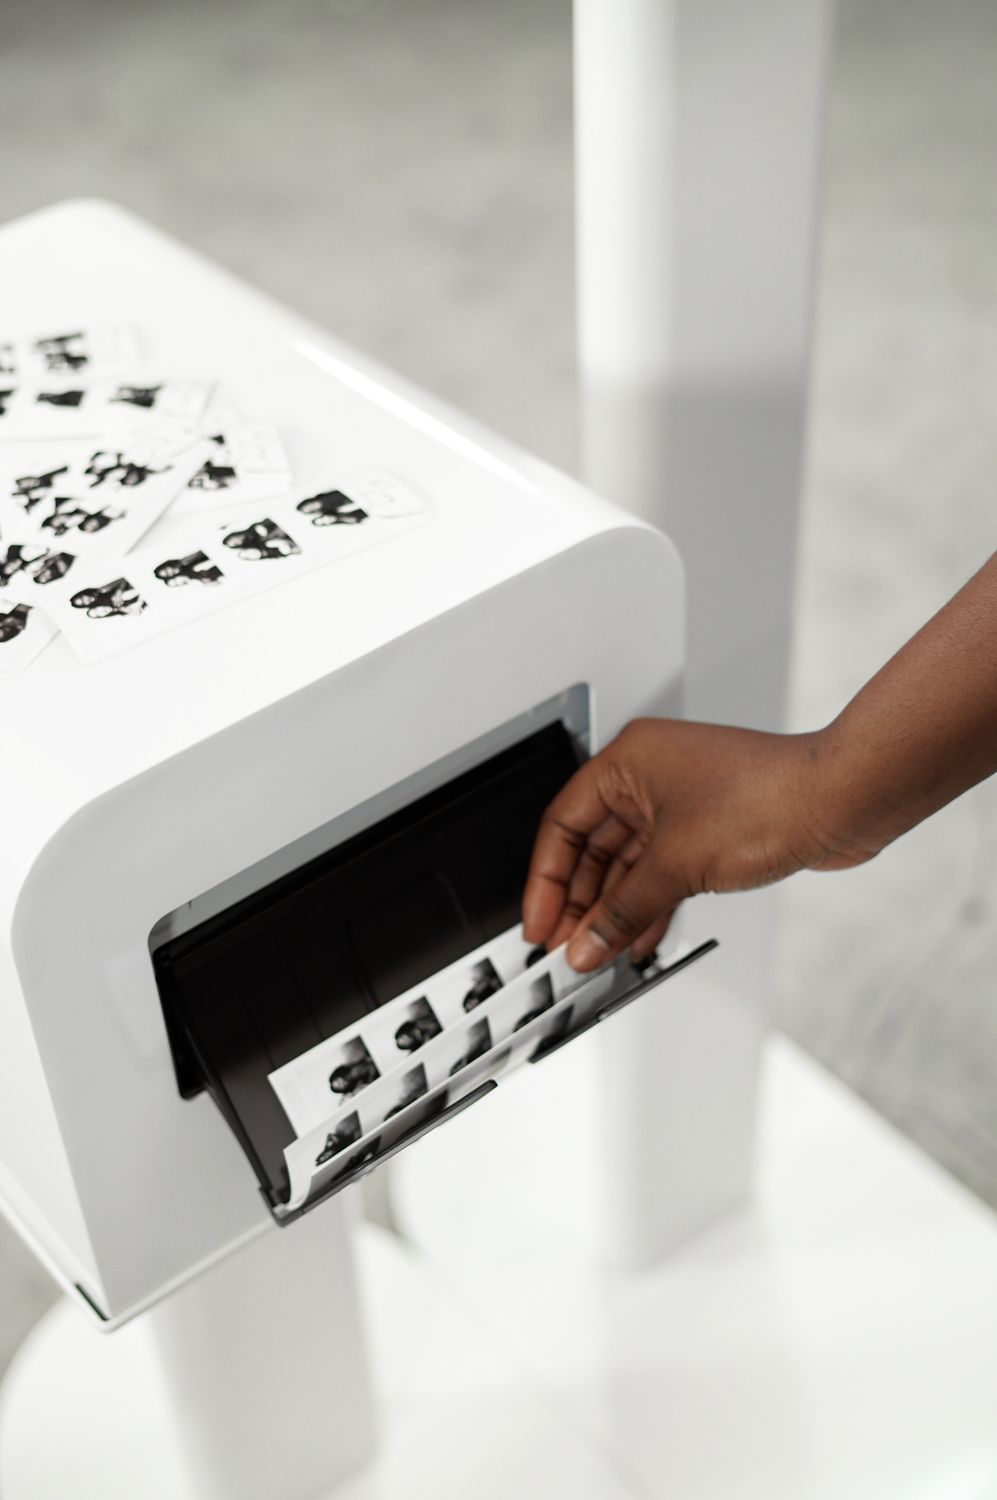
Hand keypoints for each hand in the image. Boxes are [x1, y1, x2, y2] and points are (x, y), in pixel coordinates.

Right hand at [522, 717, 870, 972]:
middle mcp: (649, 777)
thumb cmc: (770, 796)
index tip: (540, 924)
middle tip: (567, 947)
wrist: (840, 800)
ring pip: (628, 864)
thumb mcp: (677, 863)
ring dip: (614, 910)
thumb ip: (623, 910)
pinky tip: (639, 939)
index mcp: (627, 761)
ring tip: (600, 953)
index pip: (562, 824)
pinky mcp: (708, 828)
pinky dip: (648, 904)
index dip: (547, 880)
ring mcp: (680, 802)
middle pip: (593, 847)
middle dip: (580, 903)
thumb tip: (586, 944)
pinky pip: (661, 871)